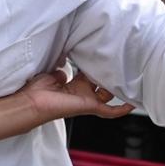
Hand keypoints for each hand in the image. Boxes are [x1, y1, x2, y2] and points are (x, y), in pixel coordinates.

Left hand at [21, 69, 135, 123]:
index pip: (90, 74)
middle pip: (101, 83)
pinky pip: (109, 111)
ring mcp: (86, 100)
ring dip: (116, 86)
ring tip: (126, 74)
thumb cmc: (36, 90)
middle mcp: (82, 93)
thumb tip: (66, 70)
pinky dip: (121, 109)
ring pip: (107, 95)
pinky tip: (132, 104)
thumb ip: (62, 70)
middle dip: (108, 74)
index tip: (103, 55)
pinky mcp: (89, 107)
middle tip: (117, 61)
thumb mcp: (52, 74)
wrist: (31, 102)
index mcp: (73, 85)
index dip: (96, 65)